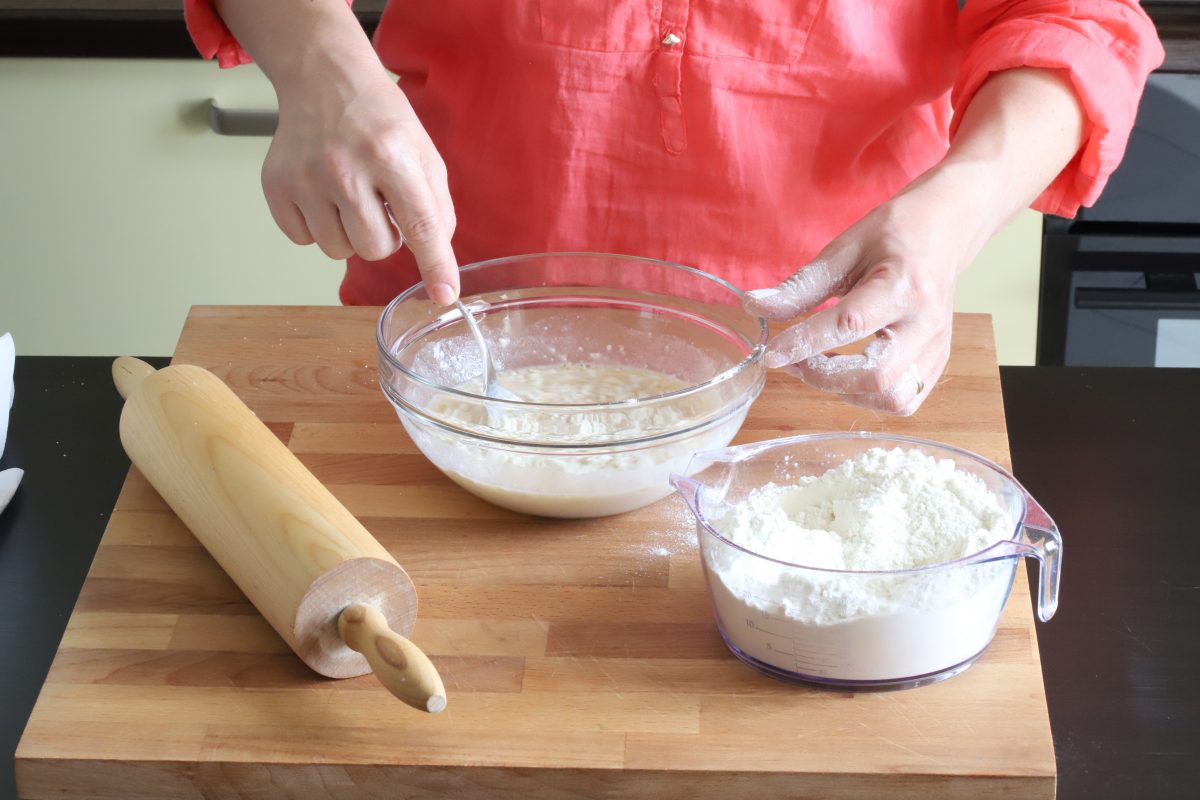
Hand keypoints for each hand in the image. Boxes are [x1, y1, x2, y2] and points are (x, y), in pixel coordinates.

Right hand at [263, 73, 458, 304]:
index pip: (420, 225)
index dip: (435, 265)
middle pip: (375, 249)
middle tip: (379, 203)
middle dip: (384, 237)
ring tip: (350, 196)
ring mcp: (305, 178)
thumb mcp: (424, 153)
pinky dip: (318, 226)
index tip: (443, 294)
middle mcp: (345, 168)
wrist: (324, 80)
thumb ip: (436, 207)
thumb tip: (435, 255)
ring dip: (350, 233)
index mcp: (391, 156)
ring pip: (339, 251)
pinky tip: (323, 195)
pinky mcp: (276, 186)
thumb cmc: (378, 119)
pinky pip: (304, 240)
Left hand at [744, 173, 984, 415]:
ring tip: (821, 366)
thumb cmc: (893, 235)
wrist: (945, 230)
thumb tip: (755, 307)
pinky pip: (902, 400)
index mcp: (904, 285)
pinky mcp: (938, 362)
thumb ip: (801, 286)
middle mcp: (927, 323)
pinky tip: (847, 373)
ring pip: (892, 397)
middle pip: (877, 375)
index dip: (805, 344)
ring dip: (846, 391)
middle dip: (824, 376)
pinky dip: (867, 396)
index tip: (770, 354)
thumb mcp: (844, 249)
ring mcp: (937, 347)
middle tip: (795, 360)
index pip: (850, 325)